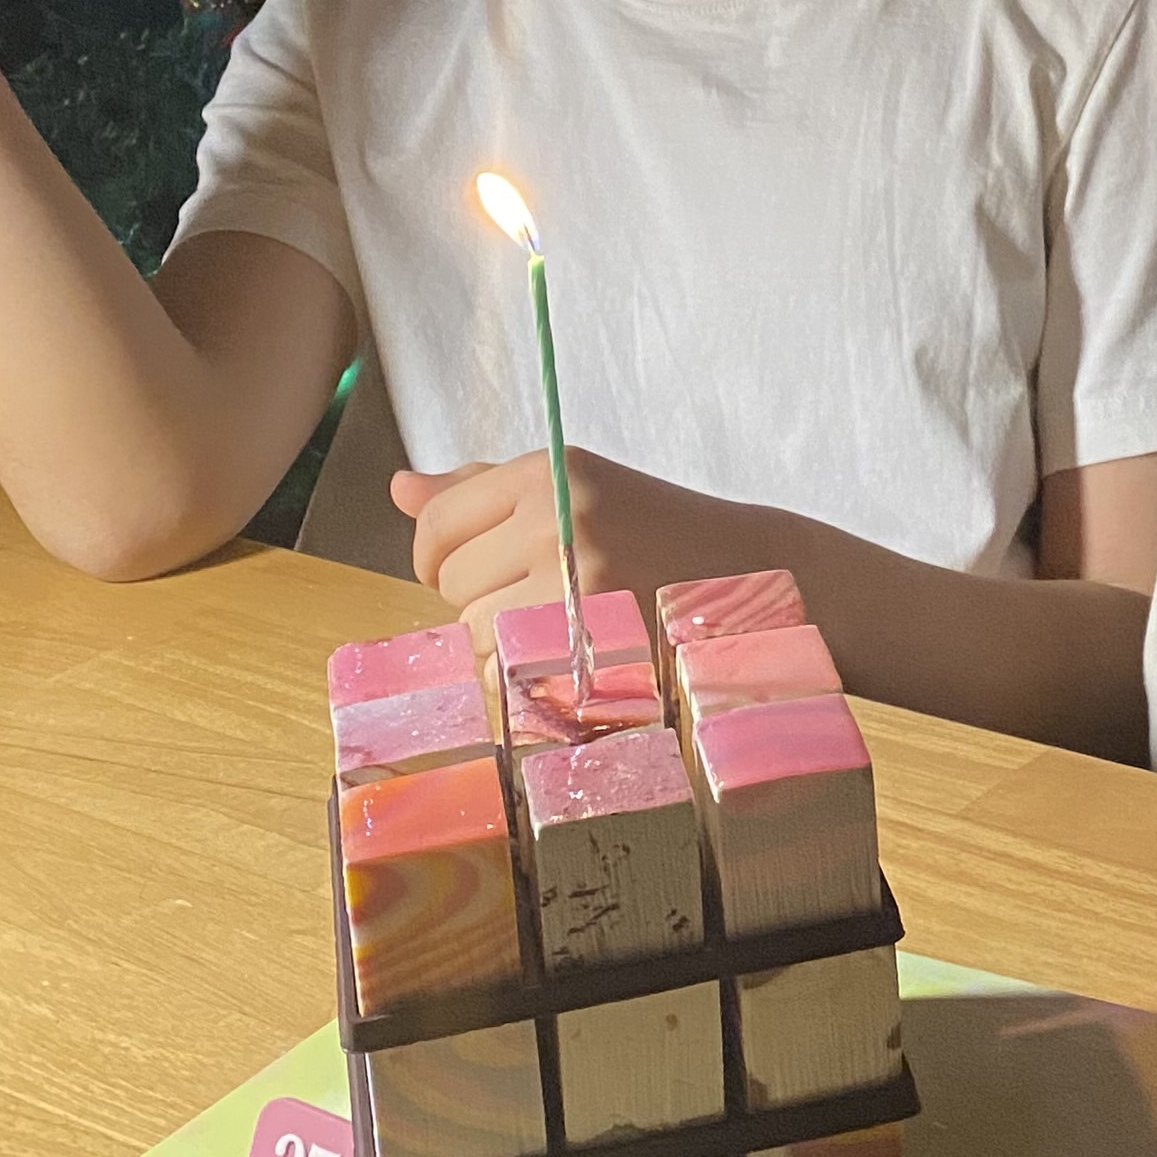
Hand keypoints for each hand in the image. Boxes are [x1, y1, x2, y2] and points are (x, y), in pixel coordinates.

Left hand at [390, 444, 776, 648]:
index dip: (438, 558)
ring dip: (504, 646)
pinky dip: (530, 683)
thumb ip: (482, 490)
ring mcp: (576, 585)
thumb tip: (400, 489)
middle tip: (544, 596)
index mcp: (547, 473)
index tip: (472, 569)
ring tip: (563, 627)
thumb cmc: (654, 530)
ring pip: (477, 638)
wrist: (756, 572)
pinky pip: (512, 680)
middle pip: (453, 586)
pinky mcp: (594, 647)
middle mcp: (558, 520)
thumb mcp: (574, 487)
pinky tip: (574, 660)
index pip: (436, 524)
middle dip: (482, 600)